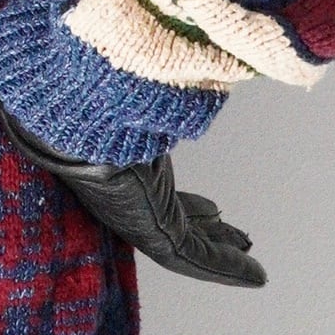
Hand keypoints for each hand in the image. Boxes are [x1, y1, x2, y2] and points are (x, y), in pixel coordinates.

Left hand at [0, 94, 266, 285]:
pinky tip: (257, 276)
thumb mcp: (136, 94)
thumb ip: (150, 91)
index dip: (190, 205)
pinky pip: (196, 259)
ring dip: (224, 259)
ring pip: (189, 248)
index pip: (160, 193)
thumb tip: (163, 58)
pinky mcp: (151, 232)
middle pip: (176, 222)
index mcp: (121, 165)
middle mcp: (127, 195)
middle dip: (208, 232)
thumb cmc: (95, 95)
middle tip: (238, 237)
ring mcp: (138, 217)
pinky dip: (228, 267)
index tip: (216, 209)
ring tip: (254, 272)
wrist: (78, 112)